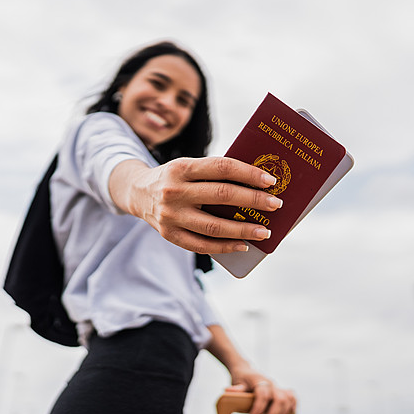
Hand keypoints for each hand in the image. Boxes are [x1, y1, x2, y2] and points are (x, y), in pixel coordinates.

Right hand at [114, 157, 282, 253]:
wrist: (138, 192)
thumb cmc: (176, 178)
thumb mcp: (188, 166)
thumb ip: (214, 173)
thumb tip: (256, 185)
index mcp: (182, 167)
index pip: (221, 168)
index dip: (248, 174)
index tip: (270, 181)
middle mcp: (174, 191)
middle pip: (221, 196)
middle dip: (253, 201)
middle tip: (275, 205)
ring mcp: (170, 215)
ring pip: (214, 226)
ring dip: (243, 230)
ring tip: (264, 232)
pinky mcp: (169, 235)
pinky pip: (201, 245)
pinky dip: (225, 247)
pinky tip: (243, 245)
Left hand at [225, 368, 296, 413]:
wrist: (246, 370)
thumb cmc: (241, 378)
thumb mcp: (237, 383)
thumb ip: (236, 389)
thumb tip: (226, 391)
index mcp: (260, 381)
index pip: (263, 396)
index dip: (258, 409)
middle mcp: (271, 384)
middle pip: (279, 399)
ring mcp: (277, 387)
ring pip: (287, 399)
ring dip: (281, 413)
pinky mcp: (281, 390)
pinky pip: (292, 397)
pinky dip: (293, 405)